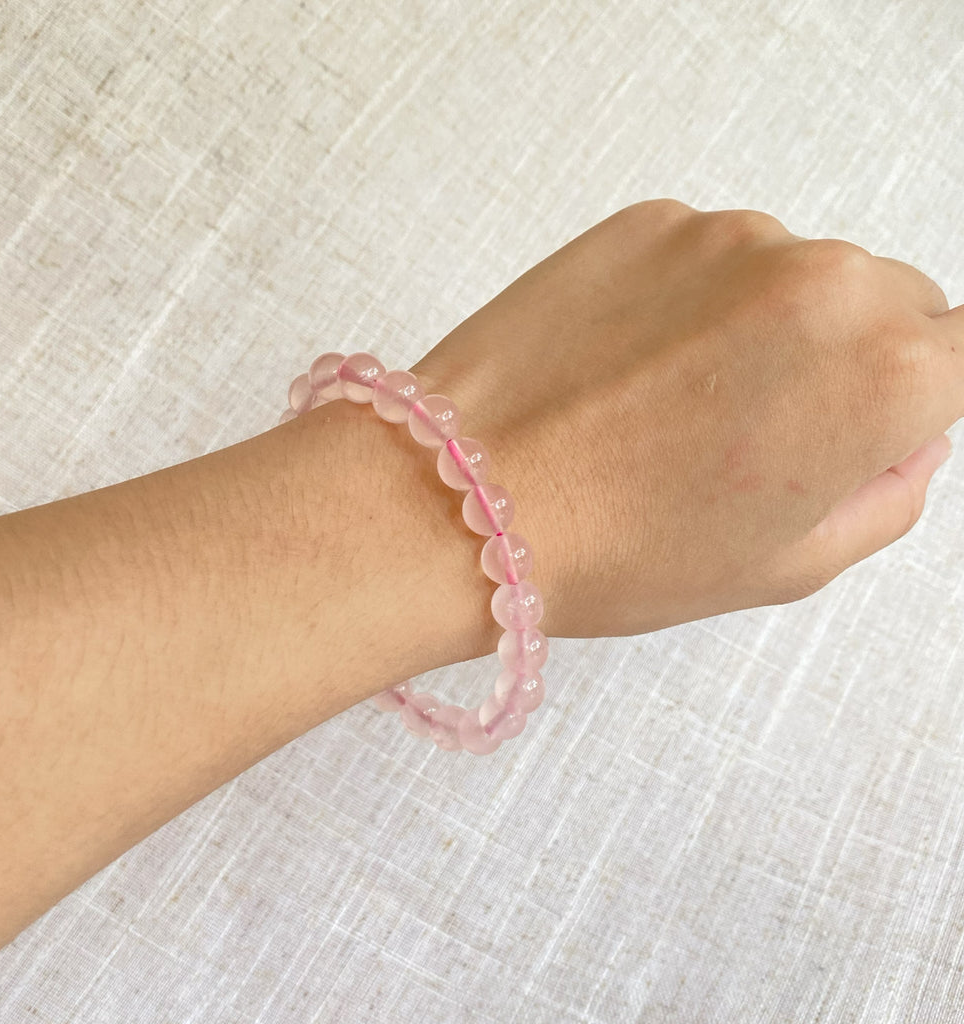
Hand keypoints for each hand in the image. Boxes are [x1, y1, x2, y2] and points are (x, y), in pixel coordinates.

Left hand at [410, 199, 957, 636]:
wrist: (468, 496)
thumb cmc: (623, 551)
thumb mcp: (790, 563)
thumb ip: (889, 490)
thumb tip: (907, 434)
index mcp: (884, 375)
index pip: (963, 355)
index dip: (912, 399)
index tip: (859, 427)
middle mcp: (822, 280)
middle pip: (887, 305)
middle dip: (846, 361)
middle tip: (751, 431)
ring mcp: (728, 238)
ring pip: (794, 275)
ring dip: (762, 326)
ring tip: (671, 403)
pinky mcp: (648, 221)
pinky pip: (708, 257)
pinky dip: (690, 301)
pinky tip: (627, 366)